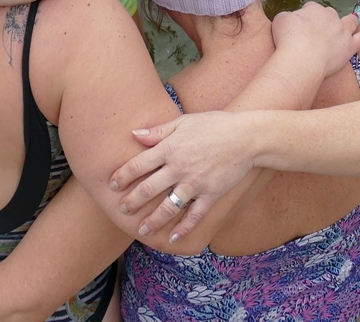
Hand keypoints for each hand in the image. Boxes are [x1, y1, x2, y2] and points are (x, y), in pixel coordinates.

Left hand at [110, 109, 255, 243]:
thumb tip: (135, 134)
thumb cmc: (214, 125)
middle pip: (148, 189)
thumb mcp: (184, 122)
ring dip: (152, 220)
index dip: (122, 176)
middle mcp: (179, 168)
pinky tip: (172, 238)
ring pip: (168, 207)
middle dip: (132, 201)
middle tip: (121, 209)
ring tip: (141, 229)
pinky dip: (183, 229)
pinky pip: (194, 216)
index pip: (138, 165)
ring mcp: (195, 184)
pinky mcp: (210, 195)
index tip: (112, 184)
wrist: (246, 137)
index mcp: (170, 148)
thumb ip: (159, 131)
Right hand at [271, 2, 359, 77]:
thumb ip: (288, 16)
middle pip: (329, 14)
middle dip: (326, 18)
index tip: (301, 24)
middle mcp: (330, 17)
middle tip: (319, 28)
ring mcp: (342, 31)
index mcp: (313, 9)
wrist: (302, 58)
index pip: (311, 8)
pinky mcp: (349, 47)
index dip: (306, 16)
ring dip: (351, 20)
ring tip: (354, 18)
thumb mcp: (280, 20)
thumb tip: (291, 18)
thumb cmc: (288, 39)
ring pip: (349, 22)